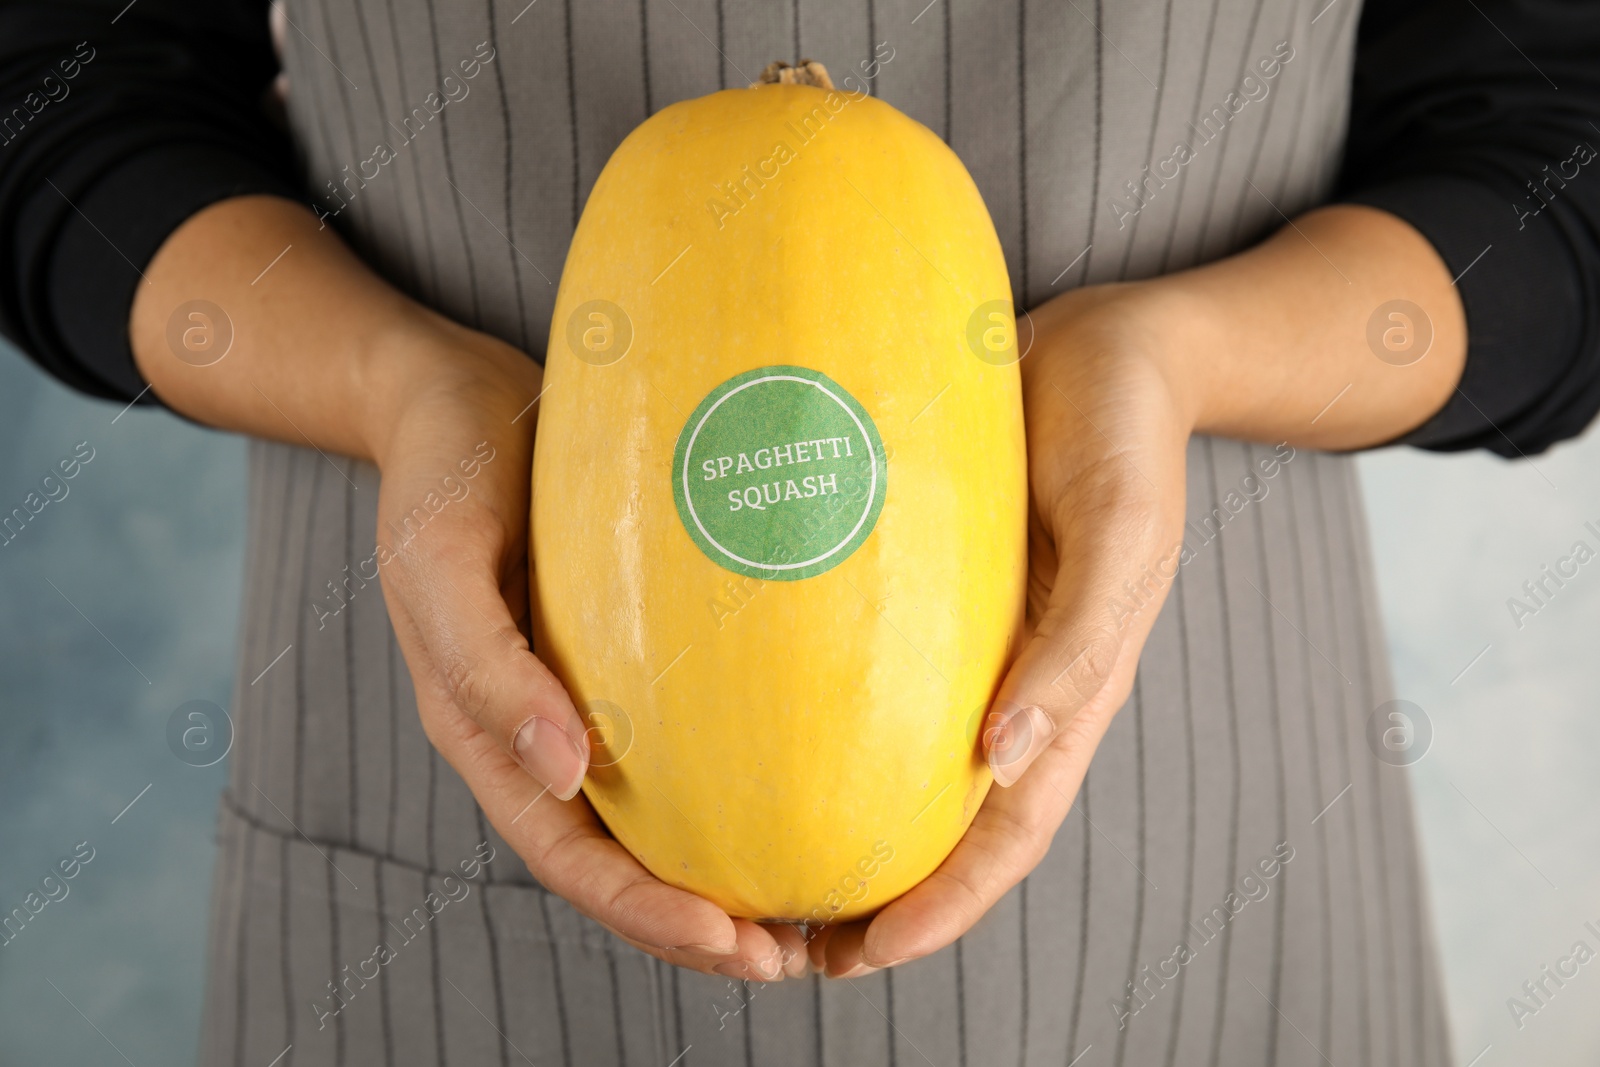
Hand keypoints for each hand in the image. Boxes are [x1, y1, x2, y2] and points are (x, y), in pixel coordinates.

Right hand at [372, 315, 808, 979]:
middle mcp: (537, 736)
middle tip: (794, 953)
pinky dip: (728, 786)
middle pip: (619, 864)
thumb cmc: (444, 475)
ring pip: (653, 818)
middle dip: (699, 925)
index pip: (569, 857)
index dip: (647, 914)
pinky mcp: (620, 657)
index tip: (735, 944)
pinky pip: (676, 744)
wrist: (456, 401)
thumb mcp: (441, 561)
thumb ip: (487, 669)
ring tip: (809, 904)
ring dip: (719, 874)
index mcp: (486, 735)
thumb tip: (565, 776)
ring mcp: (578, 700)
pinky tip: (795, 789)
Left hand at [818, 283, 1196, 975]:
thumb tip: (1000, 761)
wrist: (1107, 348)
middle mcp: (1013, 686)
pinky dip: (828, 728)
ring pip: (903, 762)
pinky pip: (875, 678)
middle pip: (945, 823)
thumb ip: (1076, 648)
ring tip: (762, 867)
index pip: (1008, 832)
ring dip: (845, 826)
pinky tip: (761, 736)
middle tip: (788, 941)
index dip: (943, 905)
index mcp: (1069, 693)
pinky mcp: (926, 593)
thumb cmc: (1124, 436)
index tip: (863, 954)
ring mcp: (970, 644)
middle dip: (878, 894)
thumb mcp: (1117, 534)